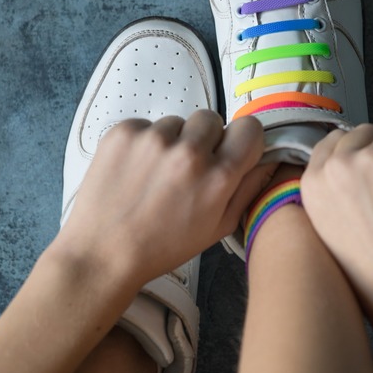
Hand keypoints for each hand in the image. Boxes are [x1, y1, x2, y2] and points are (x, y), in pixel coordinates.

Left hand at [57, 110, 273, 285]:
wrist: (102, 253)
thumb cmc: (162, 247)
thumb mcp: (217, 228)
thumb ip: (248, 189)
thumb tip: (270, 159)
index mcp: (218, 177)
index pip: (250, 127)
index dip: (242, 139)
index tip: (231, 151)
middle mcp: (189, 151)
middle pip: (212, 119)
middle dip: (205, 139)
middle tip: (187, 168)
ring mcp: (153, 138)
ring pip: (176, 123)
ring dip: (172, 142)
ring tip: (155, 175)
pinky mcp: (123, 132)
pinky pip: (145, 125)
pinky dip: (143, 143)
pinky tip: (134, 171)